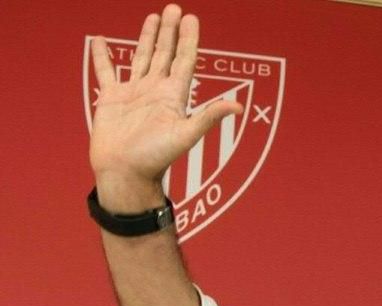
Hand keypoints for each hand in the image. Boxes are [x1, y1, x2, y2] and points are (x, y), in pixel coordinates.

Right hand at [89, 4, 241, 206]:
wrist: (125, 172)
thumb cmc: (155, 158)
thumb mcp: (185, 135)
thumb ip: (209, 117)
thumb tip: (239, 107)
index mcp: (173, 96)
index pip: (184, 61)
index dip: (188, 40)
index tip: (191, 18)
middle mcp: (155, 91)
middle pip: (165, 54)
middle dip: (170, 32)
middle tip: (174, 8)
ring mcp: (134, 93)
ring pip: (142, 58)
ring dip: (147, 38)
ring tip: (153, 17)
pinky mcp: (112, 99)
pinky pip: (107, 71)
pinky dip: (103, 56)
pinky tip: (102, 40)